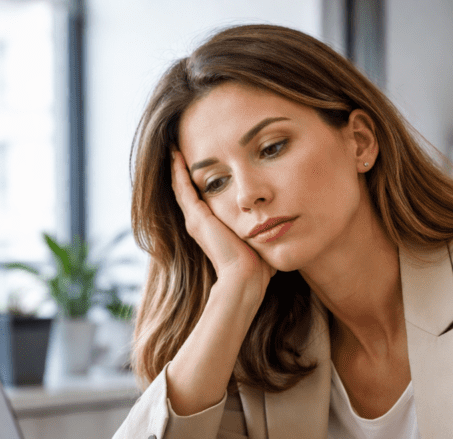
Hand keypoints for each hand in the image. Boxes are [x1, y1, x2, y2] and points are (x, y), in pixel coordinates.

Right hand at [170, 150, 274, 292]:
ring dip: (177, 166)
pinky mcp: (196, 218)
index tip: (201, 161)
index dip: (199, 179)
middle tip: (179, 148)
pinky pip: (182, 188)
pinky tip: (176, 154)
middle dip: (183, 169)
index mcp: (211, 227)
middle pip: (186, 190)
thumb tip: (279, 222)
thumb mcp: (258, 238)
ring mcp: (195, 220)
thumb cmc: (257, 265)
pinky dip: (178, 171)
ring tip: (173, 148)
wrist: (245, 277)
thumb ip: (262, 228)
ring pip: (180, 186)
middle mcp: (198, 222)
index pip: (200, 198)